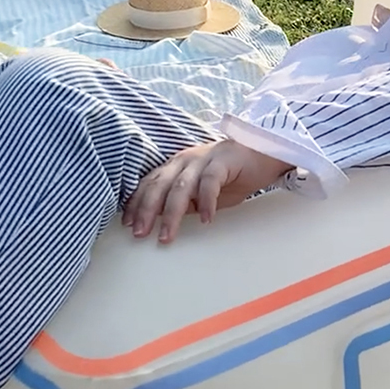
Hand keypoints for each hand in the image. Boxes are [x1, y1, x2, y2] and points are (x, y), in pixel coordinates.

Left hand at [122, 140, 292, 243]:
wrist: (262, 153)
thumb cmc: (231, 174)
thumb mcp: (201, 192)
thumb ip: (182, 202)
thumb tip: (161, 219)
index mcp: (176, 166)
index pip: (149, 184)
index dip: (136, 203)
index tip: (127, 224)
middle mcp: (185, 160)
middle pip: (159, 185)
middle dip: (147, 211)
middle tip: (140, 234)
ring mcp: (203, 159)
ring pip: (181, 187)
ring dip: (171, 214)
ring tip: (167, 235)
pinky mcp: (224, 161)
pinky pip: (211, 182)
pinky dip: (206, 202)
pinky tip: (205, 219)